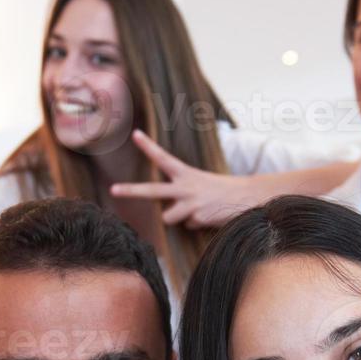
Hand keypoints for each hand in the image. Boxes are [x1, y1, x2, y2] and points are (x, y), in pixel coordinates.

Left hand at [109, 130, 258, 229]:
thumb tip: (168, 214)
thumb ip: (181, 194)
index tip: (135, 134)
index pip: (163, 158)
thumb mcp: (200, 185)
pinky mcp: (197, 217)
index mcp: (186, 174)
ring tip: (198, 210)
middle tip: (113, 189)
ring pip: (168, 218)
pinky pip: (187, 225)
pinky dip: (197, 224)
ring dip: (180, 218)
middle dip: (131, 191)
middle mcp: (185, 187)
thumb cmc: (222, 191)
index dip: (148, 147)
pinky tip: (209, 216)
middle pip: (152, 191)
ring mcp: (190, 202)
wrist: (247, 197)